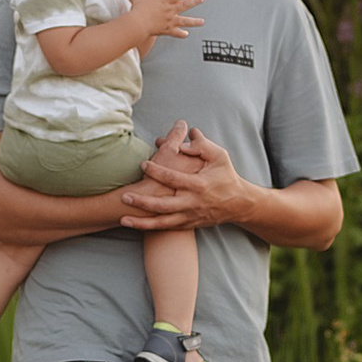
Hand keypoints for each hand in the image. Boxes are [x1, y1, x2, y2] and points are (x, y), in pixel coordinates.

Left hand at [114, 124, 248, 231]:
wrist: (238, 204)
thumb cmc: (226, 177)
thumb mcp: (219, 157)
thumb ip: (202, 144)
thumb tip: (186, 133)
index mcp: (198, 185)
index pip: (173, 178)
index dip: (156, 171)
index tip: (143, 163)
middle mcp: (192, 203)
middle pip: (162, 205)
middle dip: (142, 202)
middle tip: (125, 196)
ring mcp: (189, 216)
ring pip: (162, 222)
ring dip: (141, 222)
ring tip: (123, 219)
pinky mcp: (188, 224)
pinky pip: (166, 228)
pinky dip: (150, 228)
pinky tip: (135, 225)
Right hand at [125, 0, 202, 41]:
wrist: (138, 23)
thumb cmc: (136, 8)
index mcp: (163, 0)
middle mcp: (169, 9)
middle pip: (184, 4)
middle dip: (193, 2)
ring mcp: (169, 20)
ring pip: (184, 20)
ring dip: (194, 21)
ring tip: (202, 22)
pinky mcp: (166, 29)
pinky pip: (175, 32)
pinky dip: (180, 33)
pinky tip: (186, 34)